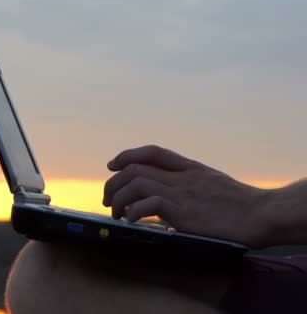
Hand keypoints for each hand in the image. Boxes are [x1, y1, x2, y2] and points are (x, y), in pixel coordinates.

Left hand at [103, 145, 271, 247]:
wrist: (262, 214)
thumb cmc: (240, 206)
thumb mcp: (212, 186)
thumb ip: (188, 190)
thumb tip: (164, 209)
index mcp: (190, 168)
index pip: (153, 152)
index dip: (128, 155)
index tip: (113, 164)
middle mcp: (182, 176)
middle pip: (135, 168)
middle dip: (114, 182)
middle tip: (109, 200)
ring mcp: (181, 191)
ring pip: (135, 182)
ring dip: (118, 198)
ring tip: (116, 214)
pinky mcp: (182, 210)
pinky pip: (146, 203)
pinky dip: (132, 211)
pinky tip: (131, 220)